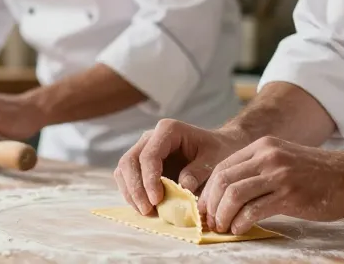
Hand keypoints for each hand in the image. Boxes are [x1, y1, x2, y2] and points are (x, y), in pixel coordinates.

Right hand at [114, 119, 247, 215]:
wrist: (219, 148)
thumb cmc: (218, 151)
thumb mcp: (215, 160)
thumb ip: (199, 172)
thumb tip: (183, 188)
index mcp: (168, 130)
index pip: (149, 155)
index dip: (149, 179)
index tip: (157, 200)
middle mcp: (151, 137)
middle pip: (130, 161)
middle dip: (135, 188)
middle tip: (148, 210)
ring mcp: (143, 149)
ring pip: (123, 170)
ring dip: (131, 193)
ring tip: (146, 212)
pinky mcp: (141, 164)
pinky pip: (127, 178)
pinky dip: (132, 194)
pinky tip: (145, 208)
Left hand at [198, 136, 343, 234]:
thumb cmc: (319, 174)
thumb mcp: (284, 160)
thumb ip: (259, 170)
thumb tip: (231, 194)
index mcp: (262, 147)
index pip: (222, 167)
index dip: (209, 191)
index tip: (206, 208)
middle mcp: (267, 156)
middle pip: (222, 180)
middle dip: (210, 204)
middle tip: (210, 221)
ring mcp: (278, 174)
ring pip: (233, 194)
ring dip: (222, 215)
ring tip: (223, 227)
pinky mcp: (289, 194)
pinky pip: (254, 210)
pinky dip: (240, 222)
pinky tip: (240, 229)